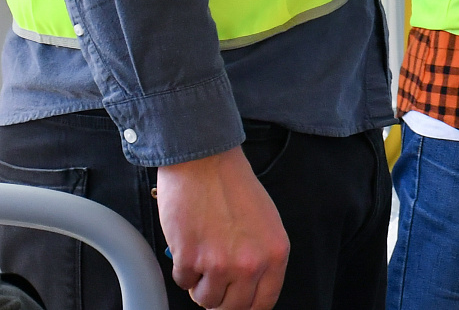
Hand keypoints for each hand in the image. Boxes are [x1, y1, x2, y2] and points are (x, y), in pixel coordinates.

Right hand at [156, 146, 287, 309]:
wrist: (206, 163)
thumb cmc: (234, 187)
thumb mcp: (266, 224)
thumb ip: (260, 257)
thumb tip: (246, 288)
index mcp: (276, 254)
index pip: (264, 302)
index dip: (246, 306)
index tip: (235, 302)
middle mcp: (252, 263)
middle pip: (233, 309)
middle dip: (220, 299)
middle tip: (213, 282)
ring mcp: (220, 264)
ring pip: (205, 300)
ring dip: (199, 284)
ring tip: (202, 255)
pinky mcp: (190, 260)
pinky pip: (183, 283)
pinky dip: (182, 269)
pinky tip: (189, 243)